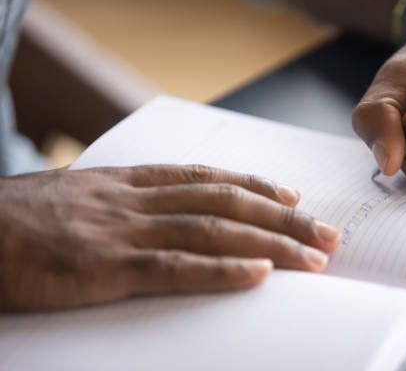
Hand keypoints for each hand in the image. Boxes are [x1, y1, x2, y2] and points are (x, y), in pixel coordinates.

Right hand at [0, 165, 340, 310]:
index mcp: (128, 182)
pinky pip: (175, 268)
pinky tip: (260, 275)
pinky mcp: (104, 268)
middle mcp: (135, 200)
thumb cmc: (19, 219)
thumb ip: (124, 203)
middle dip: (283, 217)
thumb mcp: (79, 198)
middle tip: (328, 231)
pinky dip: (222, 271)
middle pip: (226, 203)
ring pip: (214, 231)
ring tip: (314, 256)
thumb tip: (164, 215)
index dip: (255, 185)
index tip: (292, 194)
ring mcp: (123, 232)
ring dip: (271, 243)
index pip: (207, 177)